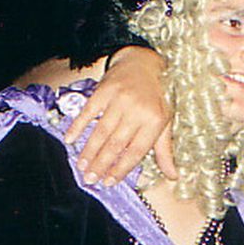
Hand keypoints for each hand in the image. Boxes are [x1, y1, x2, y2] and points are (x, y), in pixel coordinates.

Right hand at [64, 46, 174, 185]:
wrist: (144, 62)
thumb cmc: (156, 96)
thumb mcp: (165, 121)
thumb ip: (165, 150)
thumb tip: (173, 176)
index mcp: (155, 120)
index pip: (136, 151)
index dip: (122, 168)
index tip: (109, 182)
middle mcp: (138, 110)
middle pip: (116, 143)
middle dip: (101, 164)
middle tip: (89, 179)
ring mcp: (120, 99)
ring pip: (102, 131)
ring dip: (89, 151)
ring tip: (81, 166)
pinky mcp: (105, 90)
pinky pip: (89, 112)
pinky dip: (78, 126)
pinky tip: (70, 139)